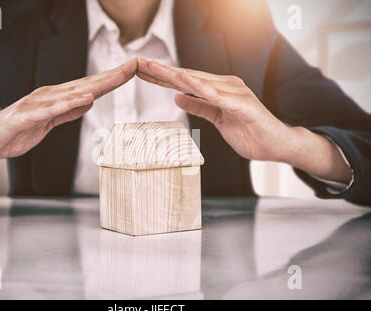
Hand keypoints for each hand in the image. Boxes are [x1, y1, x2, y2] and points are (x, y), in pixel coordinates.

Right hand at [0, 59, 136, 174]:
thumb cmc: (17, 131)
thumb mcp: (49, 123)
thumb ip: (68, 112)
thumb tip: (88, 102)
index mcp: (57, 99)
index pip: (90, 87)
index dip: (112, 80)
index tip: (132, 72)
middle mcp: (50, 96)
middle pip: (86, 84)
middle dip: (112, 76)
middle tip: (134, 65)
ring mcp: (38, 104)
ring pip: (72, 93)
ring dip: (96, 85)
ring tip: (117, 77)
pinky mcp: (26, 116)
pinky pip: (51, 110)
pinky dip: (69, 103)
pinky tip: (84, 98)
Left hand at [137, 57, 351, 182]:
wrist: (275, 145)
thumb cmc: (249, 132)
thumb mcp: (216, 119)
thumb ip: (199, 106)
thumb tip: (177, 97)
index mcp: (218, 89)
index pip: (184, 81)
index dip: (162, 77)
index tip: (141, 72)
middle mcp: (224, 85)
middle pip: (187, 77)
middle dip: (160, 71)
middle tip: (137, 63)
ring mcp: (233, 92)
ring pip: (197, 81)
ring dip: (173, 74)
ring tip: (151, 67)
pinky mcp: (240, 104)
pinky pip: (215, 95)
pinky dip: (198, 87)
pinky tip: (182, 79)